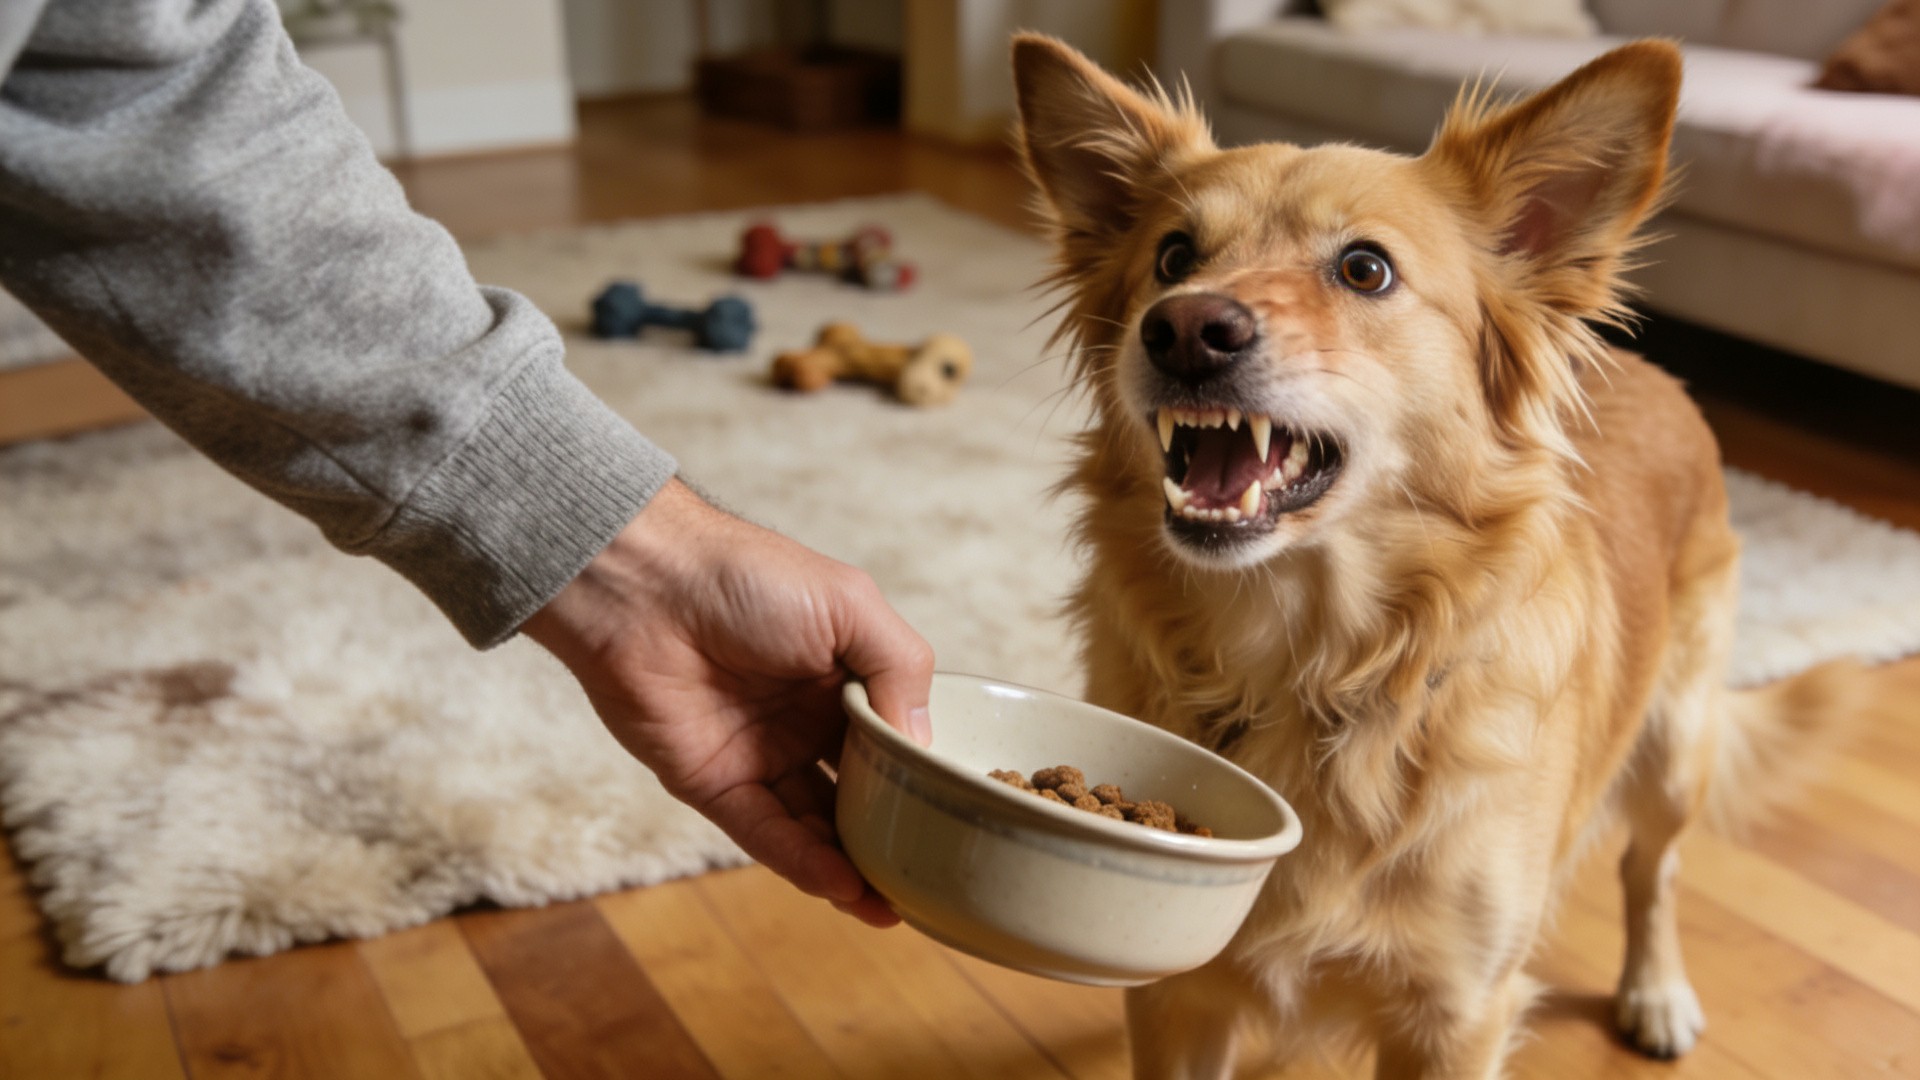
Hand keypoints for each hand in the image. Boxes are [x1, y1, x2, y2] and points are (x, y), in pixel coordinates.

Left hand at [522, 479, 934, 926]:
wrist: (646, 585)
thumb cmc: (747, 576)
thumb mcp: (850, 605)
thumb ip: (900, 668)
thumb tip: (926, 743)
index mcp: (842, 677)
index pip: (894, 741)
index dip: (922, 781)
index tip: (960, 820)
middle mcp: (804, 722)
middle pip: (858, 794)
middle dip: (892, 838)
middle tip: (931, 881)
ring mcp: (760, 756)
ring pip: (815, 826)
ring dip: (851, 868)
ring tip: (889, 906)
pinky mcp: (714, 782)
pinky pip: (764, 832)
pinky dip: (803, 861)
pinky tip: (841, 884)